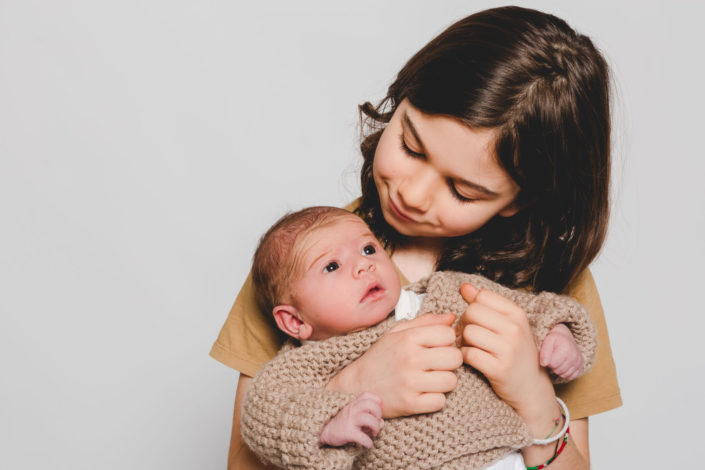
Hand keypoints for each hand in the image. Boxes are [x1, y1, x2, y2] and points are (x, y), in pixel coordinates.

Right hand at [319, 392, 382, 447]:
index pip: (367, 395)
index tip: (377, 411)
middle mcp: (351, 410)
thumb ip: (367, 416)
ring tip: (373, 433)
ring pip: (369, 419)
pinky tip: (367, 444)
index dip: (376, 401)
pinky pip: (363, 438)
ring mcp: (349, 420)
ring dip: (376, 427)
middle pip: (371, 405)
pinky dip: (369, 443)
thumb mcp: (352, 416)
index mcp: (352, 404)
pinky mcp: (348, 433)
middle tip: (376, 422)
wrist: (323, 433)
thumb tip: (382, 422)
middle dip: (378, 414)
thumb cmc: (341, 424)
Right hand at [326, 313, 462, 418]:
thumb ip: (425, 322)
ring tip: (430, 380)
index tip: (437, 347)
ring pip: (451, 381)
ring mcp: (409, 382)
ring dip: (443, 382)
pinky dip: (434, 400)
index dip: (446, 341)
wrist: (355, 386)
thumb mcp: (396, 333)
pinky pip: (440, 402)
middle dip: (449, 362)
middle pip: (454, 358)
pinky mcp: (409, 404)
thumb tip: (451, 317)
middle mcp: (410, 358)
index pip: (448, 334)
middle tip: (436, 364)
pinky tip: (423, 394)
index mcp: (407, 338)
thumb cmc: (379, 358)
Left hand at [456, 284, 553, 413]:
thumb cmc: (516, 353)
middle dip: (463, 323)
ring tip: (469, 347)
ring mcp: (508, 349)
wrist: (531, 388)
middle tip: (467, 335)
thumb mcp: (508, 324)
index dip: (472, 306)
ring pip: (468, 332)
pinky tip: (472, 359)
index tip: (474, 320)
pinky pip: (468, 354)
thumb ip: (486, 304)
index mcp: (518, 314)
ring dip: (462, 341)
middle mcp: (515, 329)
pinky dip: (464, 356)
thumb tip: (464, 287)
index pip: (482, 296)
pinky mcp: (499, 369)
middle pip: (472, 312)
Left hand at [540, 323, 583, 380]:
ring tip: (558, 361)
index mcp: (565, 350)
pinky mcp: (581, 365)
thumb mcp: (547, 341)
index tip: (548, 355)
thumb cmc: (555, 339)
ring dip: (559, 370)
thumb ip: (544, 352)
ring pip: (564, 375)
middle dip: (553, 366)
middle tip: (553, 358)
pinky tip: (563, 365)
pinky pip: (571, 376)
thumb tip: (544, 364)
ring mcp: (579, 361)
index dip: (548, 361)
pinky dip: (566, 373)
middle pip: (558, 371)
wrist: (565, 337)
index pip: (552, 364)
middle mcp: (574, 356)